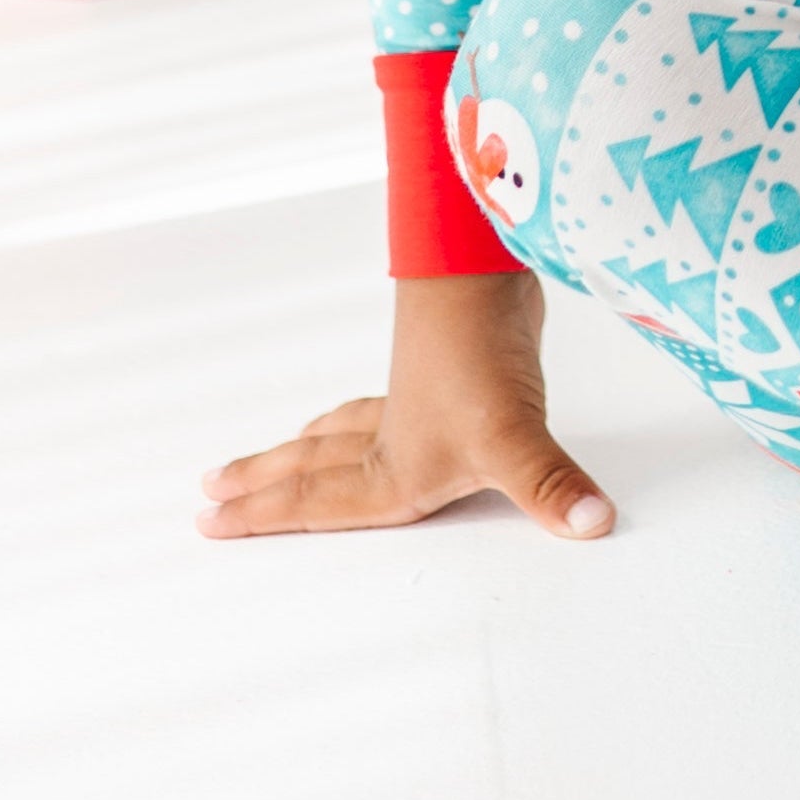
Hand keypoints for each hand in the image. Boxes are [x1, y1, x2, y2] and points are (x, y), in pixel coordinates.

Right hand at [199, 271, 613, 541]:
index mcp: (396, 468)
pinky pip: (381, 402)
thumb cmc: (481, 357)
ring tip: (284, 450)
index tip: (206, 521)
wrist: (486, 274)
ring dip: (308, 444)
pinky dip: (361, 413)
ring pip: (344, 428)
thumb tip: (593, 525)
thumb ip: (549, 487)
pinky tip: (381, 409)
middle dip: (265, 484)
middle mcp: (396, 435)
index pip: (318, 503)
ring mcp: (417, 398)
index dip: (266, 518)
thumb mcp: (512, 436)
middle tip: (210, 490)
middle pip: (313, 464)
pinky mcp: (445, 370)